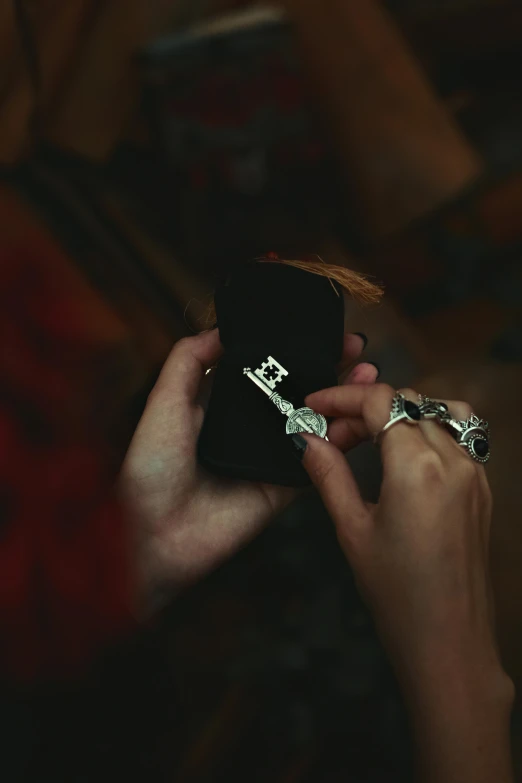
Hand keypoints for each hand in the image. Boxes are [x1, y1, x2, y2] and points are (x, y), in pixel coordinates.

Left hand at [119, 329, 377, 610]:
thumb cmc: (151, 467)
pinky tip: (363, 416)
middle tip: (357, 348)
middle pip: (299, 392)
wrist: (154, 534)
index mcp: (224, 405)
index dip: (294, 350)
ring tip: (371, 375)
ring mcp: (271, 457)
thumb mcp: (164, 403)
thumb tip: (220, 328)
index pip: (267, 369)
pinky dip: (343, 440)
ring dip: (345, 399)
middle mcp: (252, 428)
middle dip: (330, 368)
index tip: (320, 330)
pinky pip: (319, 460)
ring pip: (317, 423)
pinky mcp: (285, 486)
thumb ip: (188, 362)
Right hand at [296, 383, 513, 781]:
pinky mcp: (482, 489)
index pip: (380, 402)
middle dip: (364, 410)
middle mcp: (454, 461)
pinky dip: (426, 431)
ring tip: (369, 441)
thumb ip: (328, 474)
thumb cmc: (399, 595)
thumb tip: (306, 438)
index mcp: (418, 467)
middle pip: (408, 403)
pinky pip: (459, 436)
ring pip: (438, 412)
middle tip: (332, 437)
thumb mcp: (352, 530)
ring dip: (400, 414)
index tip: (314, 407)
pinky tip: (401, 458)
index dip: (341, 397)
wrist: (450, 643)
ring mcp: (475, 473)